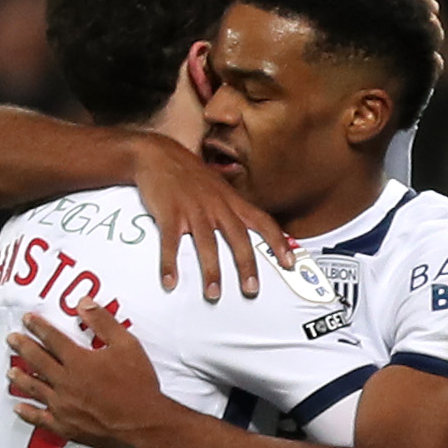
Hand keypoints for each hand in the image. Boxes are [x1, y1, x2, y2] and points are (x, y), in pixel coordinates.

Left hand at [7, 304, 175, 447]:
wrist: (144, 422)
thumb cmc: (138, 384)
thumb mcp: (127, 345)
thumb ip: (104, 322)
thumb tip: (84, 302)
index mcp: (78, 361)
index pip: (52, 339)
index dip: (38, 327)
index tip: (27, 320)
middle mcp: (65, 382)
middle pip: (37, 360)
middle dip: (22, 347)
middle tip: (12, 339)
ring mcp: (62, 405)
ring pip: (34, 388)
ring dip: (20, 378)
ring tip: (10, 371)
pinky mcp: (66, 425)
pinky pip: (40, 418)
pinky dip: (27, 413)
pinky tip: (19, 408)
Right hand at [125, 128, 284, 303]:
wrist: (157, 154)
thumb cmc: (189, 174)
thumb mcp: (218, 187)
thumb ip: (233, 207)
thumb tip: (249, 227)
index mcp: (232, 201)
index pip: (263, 221)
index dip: (278, 242)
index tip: (289, 262)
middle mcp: (217, 206)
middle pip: (238, 238)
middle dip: (247, 265)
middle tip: (251, 289)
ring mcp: (193, 209)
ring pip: (208, 244)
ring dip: (211, 271)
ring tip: (214, 293)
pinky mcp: (169, 213)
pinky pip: (171, 242)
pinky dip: (170, 263)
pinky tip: (170, 280)